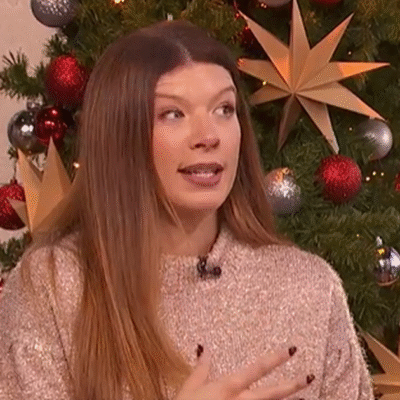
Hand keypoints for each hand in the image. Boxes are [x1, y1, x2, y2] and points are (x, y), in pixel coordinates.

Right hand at [175, 346, 313, 399]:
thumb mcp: (190, 387)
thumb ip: (201, 368)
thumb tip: (204, 348)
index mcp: (229, 386)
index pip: (257, 368)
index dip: (276, 358)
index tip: (291, 350)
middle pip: (273, 393)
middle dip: (293, 385)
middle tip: (310, 377)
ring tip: (306, 399)